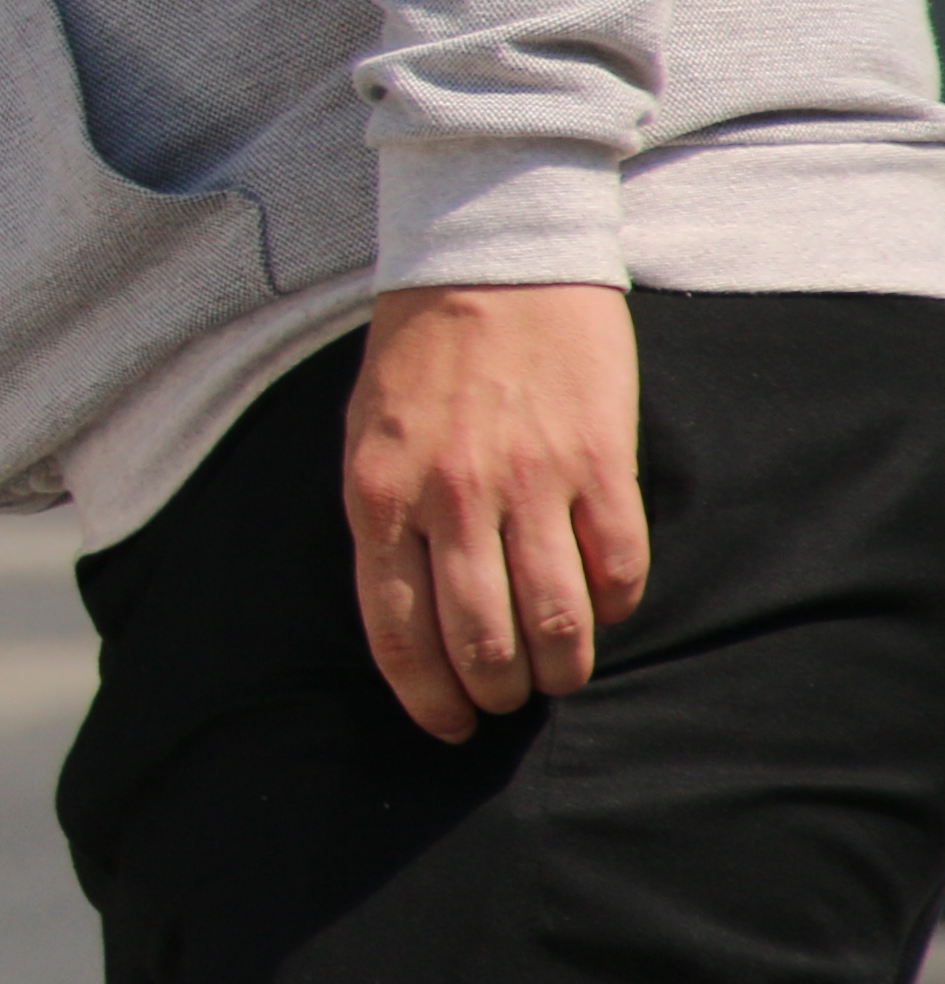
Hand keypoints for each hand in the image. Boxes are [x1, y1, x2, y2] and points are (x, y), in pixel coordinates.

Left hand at [341, 282, 646, 740]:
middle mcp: (449, 498)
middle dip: (496, 692)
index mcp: (378, 494)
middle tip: (508, 700)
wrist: (489, 256)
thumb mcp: (365, 432)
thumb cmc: (418, 351)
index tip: (446, 727)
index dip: (425, 696)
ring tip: (558, 673)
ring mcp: (528, 481)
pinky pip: (617, 566)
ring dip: (560, 666)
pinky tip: (604, 608)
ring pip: (554, 618)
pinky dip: (614, 606)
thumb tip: (409, 608)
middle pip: (480, 640)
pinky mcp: (597, 461)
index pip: (397, 630)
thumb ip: (385, 516)